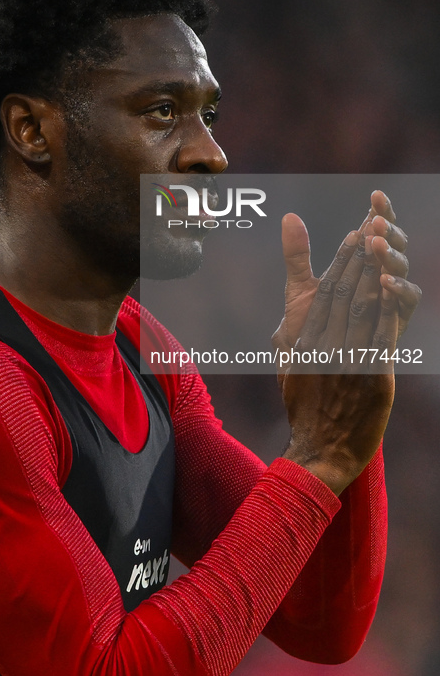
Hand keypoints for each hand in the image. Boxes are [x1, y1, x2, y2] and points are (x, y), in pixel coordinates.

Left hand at [272, 190, 419, 358]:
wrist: (317, 384)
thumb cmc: (309, 334)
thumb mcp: (300, 291)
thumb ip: (297, 256)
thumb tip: (288, 217)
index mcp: (360, 270)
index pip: (371, 235)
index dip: (375, 213)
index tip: (374, 196)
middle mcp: (378, 283)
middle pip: (390, 249)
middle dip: (384, 232)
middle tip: (377, 217)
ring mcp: (388, 305)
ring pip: (398, 273)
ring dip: (389, 256)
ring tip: (377, 242)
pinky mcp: (394, 331)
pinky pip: (403, 306)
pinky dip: (397, 292)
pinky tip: (386, 279)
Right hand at [272, 191, 421, 494]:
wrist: (320, 448)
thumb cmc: (304, 403)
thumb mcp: (287, 360)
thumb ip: (288, 328)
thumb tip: (284, 308)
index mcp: (304, 342)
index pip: (323, 292)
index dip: (340, 261)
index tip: (353, 235)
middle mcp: (323, 348)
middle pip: (343, 293)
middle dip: (358, 257)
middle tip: (372, 227)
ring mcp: (347, 363)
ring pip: (360, 310)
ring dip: (371, 275)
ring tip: (382, 246)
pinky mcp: (371, 380)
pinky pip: (379, 338)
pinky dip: (385, 311)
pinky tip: (390, 288)